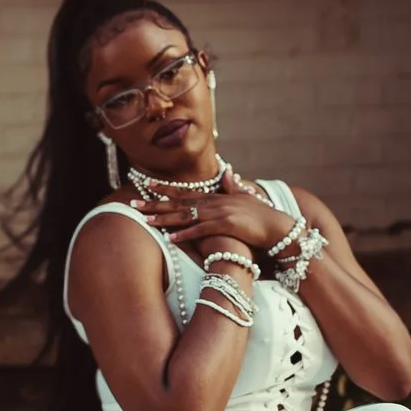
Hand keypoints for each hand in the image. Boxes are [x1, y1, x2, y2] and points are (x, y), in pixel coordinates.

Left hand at [139, 184, 299, 253]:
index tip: (146, 185)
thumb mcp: (246, 197)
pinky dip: (184, 234)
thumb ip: (233, 186)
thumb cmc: (262, 216)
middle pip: (179, 202)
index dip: (164, 188)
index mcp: (216, 196)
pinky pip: (200, 230)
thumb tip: (229, 172)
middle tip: (132, 204)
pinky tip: (170, 238)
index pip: (185, 191)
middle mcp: (214, 201)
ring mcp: (219, 212)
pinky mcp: (226, 225)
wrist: (278, 227)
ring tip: (144, 220)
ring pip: (185, 215)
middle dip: (154, 203)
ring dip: (163, 218)